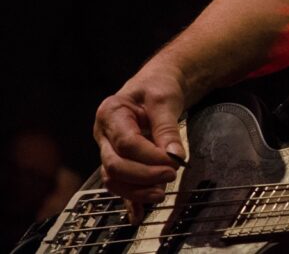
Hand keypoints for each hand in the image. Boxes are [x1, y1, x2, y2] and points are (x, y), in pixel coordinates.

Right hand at [93, 69, 186, 218]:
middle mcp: (103, 134)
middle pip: (115, 164)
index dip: (150, 156)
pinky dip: (129, 199)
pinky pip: (120, 184)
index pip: (126, 143)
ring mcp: (108, 149)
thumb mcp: (165, 99)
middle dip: (143, 175)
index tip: (174, 162)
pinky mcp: (118, 160)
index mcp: (110, 113)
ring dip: (136, 191)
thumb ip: (167, 128)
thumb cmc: (158, 86)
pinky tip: (138, 215)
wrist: (158, 83)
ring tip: (161, 194)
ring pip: (113, 178)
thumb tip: (174, 156)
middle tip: (171, 175)